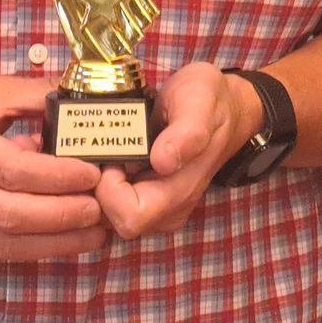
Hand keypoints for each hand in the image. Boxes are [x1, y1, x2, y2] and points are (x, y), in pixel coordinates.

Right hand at [0, 77, 108, 259]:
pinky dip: (38, 250)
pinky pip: (0, 253)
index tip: (94, 172)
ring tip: (98, 232)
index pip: (12, 170)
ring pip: (8, 242)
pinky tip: (68, 241)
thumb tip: (80, 106)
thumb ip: (30, 97)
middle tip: (102, 208)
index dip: (58, 176)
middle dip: (64, 215)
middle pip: (12, 214)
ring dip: (58, 242)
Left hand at [94, 64, 262, 237]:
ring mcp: (158, 208)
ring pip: (108, 216)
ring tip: (100, 151)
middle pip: (113, 221)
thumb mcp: (200, 102)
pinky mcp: (147, 200)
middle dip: (96, 189)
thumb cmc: (211, 102)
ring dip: (95, 187)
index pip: (130, 217)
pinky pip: (112, 206)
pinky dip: (101, 184)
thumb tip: (163, 162)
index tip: (111, 157)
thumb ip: (188, 132)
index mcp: (179, 192)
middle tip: (99, 152)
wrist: (226, 108)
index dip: (110, 192)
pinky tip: (106, 157)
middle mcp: (168, 210)